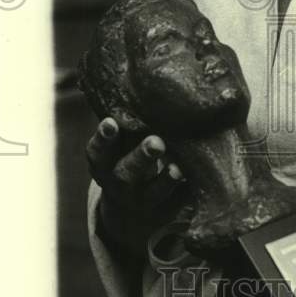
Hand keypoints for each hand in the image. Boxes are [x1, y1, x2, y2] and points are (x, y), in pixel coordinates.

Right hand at [86, 116, 185, 252]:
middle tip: (156, 141)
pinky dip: (187, 194)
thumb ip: (126, 125)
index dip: (103, 138)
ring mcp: (143, 202)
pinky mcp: (165, 214)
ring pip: (154, 193)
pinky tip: (198, 182)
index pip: (98, 151)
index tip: (111, 122)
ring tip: (178, 168)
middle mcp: (120, 185)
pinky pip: (178, 205)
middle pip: (127, 172)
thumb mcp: (118, 149)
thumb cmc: (126, 163)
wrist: (130, 216)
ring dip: (166, 180)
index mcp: (104, 165)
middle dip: (141, 156)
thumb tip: (136, 79)